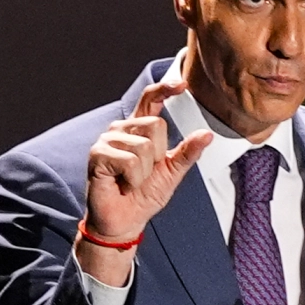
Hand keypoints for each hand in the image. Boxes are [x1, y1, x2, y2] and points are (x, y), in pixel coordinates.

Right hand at [76, 69, 213, 281]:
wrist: (125, 221)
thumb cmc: (144, 195)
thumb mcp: (173, 172)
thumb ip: (188, 152)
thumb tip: (207, 134)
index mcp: (139, 129)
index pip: (150, 99)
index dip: (165, 88)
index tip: (182, 84)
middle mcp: (121, 129)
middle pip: (155, 125)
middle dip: (158, 155)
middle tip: (144, 174)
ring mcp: (107, 140)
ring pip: (143, 146)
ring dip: (144, 172)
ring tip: (131, 180)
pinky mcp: (97, 155)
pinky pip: (130, 161)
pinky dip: (132, 179)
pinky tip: (122, 184)